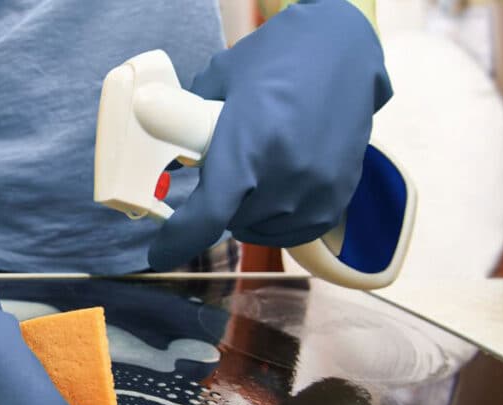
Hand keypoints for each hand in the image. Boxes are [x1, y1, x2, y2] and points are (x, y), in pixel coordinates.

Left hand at [149, 0, 391, 270]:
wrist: (343, 52)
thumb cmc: (277, 61)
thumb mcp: (220, 81)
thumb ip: (190, 120)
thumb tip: (168, 147)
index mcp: (247, 148)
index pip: (207, 216)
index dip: (177, 241)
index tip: (159, 253)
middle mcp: (284, 176)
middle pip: (232, 222)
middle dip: (219, 206)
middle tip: (227, 173)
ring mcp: (316, 190)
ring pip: (262, 228)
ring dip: (250, 212)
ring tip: (257, 174)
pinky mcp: (337, 196)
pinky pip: (296, 230)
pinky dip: (279, 218)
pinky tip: (277, 189)